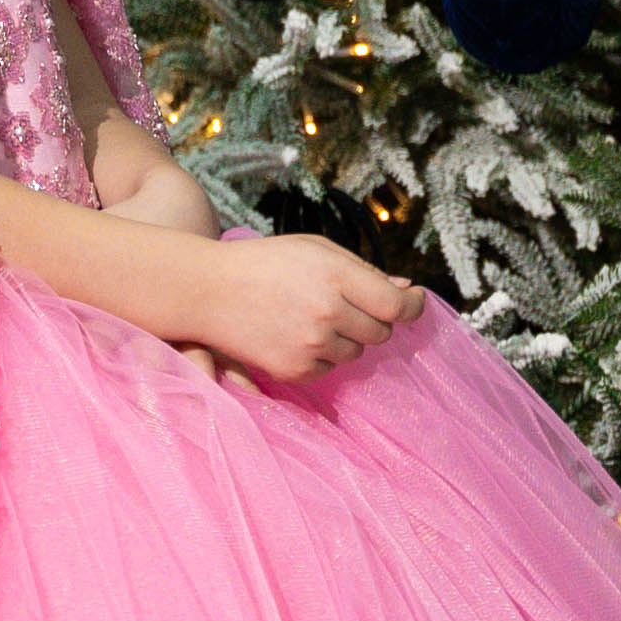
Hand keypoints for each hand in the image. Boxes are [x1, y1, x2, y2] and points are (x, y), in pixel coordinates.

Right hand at [185, 236, 425, 391]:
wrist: (207, 290)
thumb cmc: (266, 263)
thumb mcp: (315, 249)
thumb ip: (363, 270)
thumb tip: (405, 290)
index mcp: (336, 275)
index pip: (396, 305)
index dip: (413, 306)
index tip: (413, 302)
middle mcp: (327, 311)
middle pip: (380, 332)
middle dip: (371, 319)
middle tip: (344, 305)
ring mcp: (311, 344)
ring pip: (356, 352)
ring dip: (344, 338)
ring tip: (310, 317)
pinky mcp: (295, 370)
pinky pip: (329, 369)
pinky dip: (320, 356)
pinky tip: (293, 334)